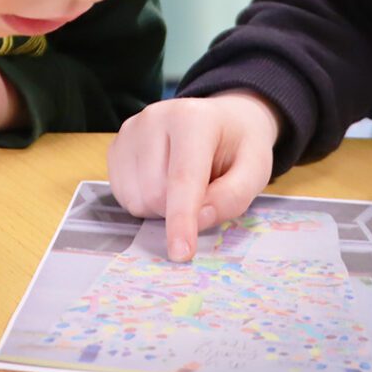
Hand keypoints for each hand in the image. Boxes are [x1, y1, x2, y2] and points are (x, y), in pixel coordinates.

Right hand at [105, 90, 280, 262]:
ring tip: (183, 185)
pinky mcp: (116, 147)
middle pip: (156, 193)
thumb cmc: (238, 146)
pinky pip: (123, 197)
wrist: (220, 121)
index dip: (182, 220)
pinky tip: (162, 182)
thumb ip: (232, 197)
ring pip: (137, 199)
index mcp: (193, 119)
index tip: (181, 253)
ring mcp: (129, 131)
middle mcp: (153, 118)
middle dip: (179, 211)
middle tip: (203, 192)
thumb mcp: (255, 169)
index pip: (183, 178)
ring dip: (161, 208)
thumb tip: (198, 221)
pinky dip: (145, 202)